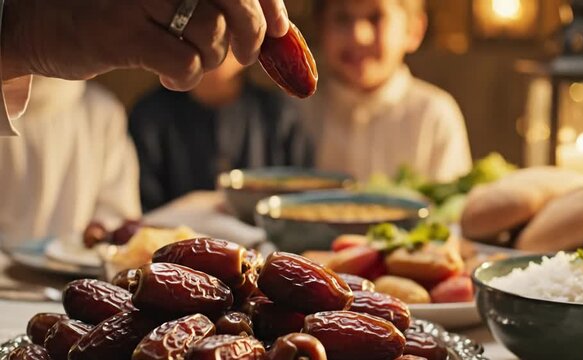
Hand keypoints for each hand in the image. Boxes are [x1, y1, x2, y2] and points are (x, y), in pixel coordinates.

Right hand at [1, 0, 288, 90]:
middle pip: (235, 0)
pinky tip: (171, 77)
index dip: (267, 3)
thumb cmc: (114, 9)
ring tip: (190, 62)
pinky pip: (185, 62)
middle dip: (251, 35)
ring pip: (212, 34)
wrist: (38, 21)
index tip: (278, 29)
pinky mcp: (120, 31)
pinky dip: (187, 78)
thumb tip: (272, 28)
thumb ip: (211, 4)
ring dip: (212, 60)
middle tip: (245, 55)